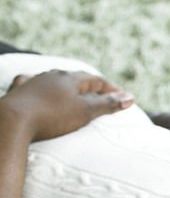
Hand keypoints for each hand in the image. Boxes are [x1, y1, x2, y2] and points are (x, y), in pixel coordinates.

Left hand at [1, 70, 133, 141]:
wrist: (11, 122)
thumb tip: (130, 97)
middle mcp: (51, 76)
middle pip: (75, 78)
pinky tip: (34, 85)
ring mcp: (32, 83)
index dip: (111, 88)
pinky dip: (38, 86)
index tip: (123, 97)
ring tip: (72, 91)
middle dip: (90, 86)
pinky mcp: (17, 93)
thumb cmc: (51, 117)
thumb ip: (107, 104)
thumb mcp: (84, 112)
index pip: (96, 79)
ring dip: (66, 85)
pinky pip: (30, 84)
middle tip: (101, 94)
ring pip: (53, 80)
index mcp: (69, 78)